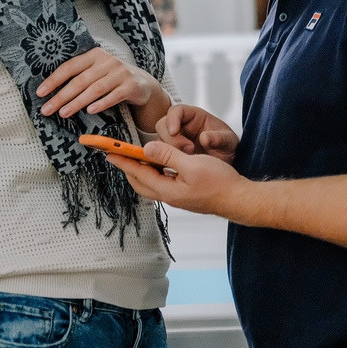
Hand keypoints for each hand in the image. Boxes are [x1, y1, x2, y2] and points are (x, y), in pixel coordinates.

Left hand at [38, 47, 165, 118]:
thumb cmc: (111, 79)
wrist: (142, 83)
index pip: (70, 67)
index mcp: (95, 55)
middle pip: (81, 80)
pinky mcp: (131, 85)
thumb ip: (79, 75)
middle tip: (47, 109)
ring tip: (64, 113)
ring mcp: (121, 73)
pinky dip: (102, 103)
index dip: (54, 80)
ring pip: (95, 89)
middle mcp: (108, 61)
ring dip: (77, 102)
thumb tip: (50, 91)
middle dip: (62, 96)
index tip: (40, 93)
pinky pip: (114, 96)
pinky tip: (90, 111)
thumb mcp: (96, 71)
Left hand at [107, 141, 247, 216]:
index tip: (108, 152)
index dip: (123, 161)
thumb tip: (147, 148)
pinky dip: (155, 173)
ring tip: (136, 158)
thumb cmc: (219, 182)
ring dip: (141, 171)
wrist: (238, 199)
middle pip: (140, 182)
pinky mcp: (185, 195)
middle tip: (118, 155)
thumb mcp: (193, 164)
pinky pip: (162, 183)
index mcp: (167, 189)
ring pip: (151, 184)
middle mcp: (168, 195)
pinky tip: (161, 166)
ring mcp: (177, 197)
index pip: (138, 173)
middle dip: (128, 168)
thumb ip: (169, 156)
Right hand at [156, 104, 238, 163]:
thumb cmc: (227, 146)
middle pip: (163, 125)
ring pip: (160, 141)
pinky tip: (177, 165)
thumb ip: (219, 138)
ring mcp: (176, 141)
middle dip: (171, 139)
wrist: (227, 162)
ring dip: (169, 151)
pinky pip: (161, 155)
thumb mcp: (229, 141)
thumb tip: (205, 138)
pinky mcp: (172, 154)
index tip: (174, 131)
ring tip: (189, 158)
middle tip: (188, 149)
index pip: (176, 111)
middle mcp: (183, 127)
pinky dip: (165, 160)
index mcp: (195, 117)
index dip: (172, 119)